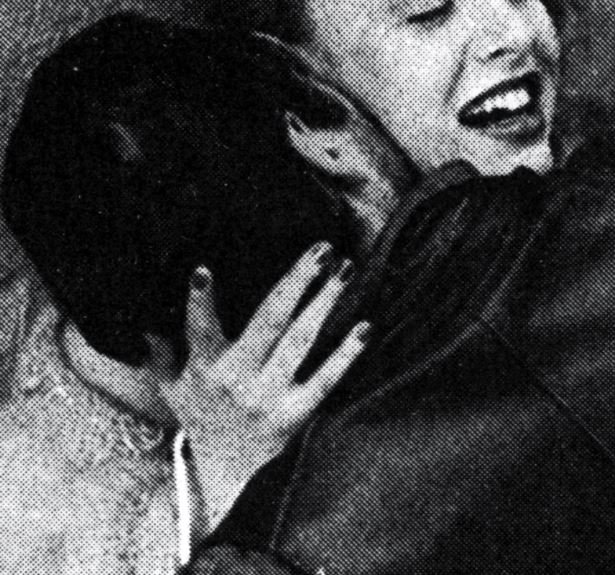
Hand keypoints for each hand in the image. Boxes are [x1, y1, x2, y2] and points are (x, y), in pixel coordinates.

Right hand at [159, 242, 369, 530]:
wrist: (220, 471)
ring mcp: (270, 397)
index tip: (204, 271)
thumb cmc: (197, 415)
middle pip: (270, 321)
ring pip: (301, 341)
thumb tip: (146, 317)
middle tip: (322, 248)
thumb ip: (160, 351)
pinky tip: (365, 327)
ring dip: (326, 302)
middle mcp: (238, 380)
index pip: (199, 329)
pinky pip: (325, 381)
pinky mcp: (295, 414)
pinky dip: (346, 354)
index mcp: (206, 368)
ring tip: (345, 270)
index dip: (200, 301)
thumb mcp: (170, 384)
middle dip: (297, 281)